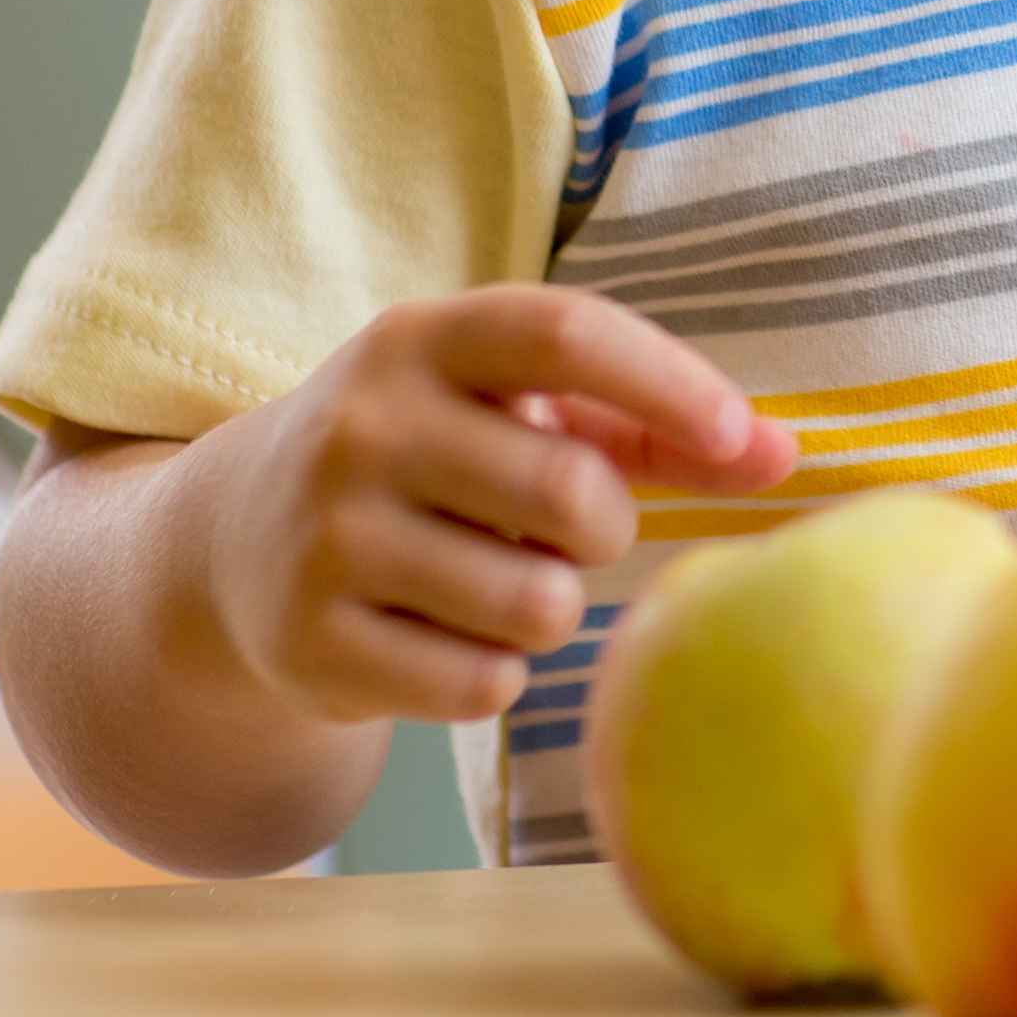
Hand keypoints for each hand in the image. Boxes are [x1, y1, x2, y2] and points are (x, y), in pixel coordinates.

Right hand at [195, 286, 801, 725]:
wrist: (228, 543)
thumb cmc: (429, 459)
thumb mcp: (514, 409)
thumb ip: (653, 425)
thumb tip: (787, 456)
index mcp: (421, 340)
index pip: (566, 332)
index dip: (670, 383)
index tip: (738, 437)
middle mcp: (364, 426)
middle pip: (570, 490)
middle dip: (605, 528)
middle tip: (569, 530)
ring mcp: (328, 537)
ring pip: (536, 603)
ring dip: (551, 607)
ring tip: (498, 580)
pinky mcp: (311, 642)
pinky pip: (482, 684)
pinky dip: (495, 676)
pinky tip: (445, 638)